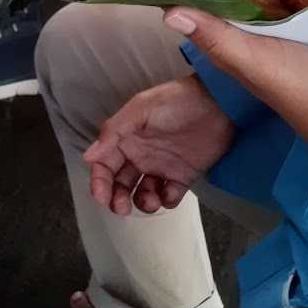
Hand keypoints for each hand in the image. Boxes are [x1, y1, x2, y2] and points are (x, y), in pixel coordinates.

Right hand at [84, 75, 234, 215]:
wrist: (219, 104)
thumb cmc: (177, 101)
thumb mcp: (142, 109)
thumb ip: (115, 131)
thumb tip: (88, 157)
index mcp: (128, 138)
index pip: (105, 165)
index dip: (99, 182)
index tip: (101, 197)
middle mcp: (142, 154)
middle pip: (120, 184)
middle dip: (117, 199)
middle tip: (122, 207)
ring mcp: (162, 167)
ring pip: (143, 194)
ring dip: (142, 202)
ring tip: (151, 198)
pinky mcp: (183, 176)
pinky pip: (169, 196)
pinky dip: (166, 200)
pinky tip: (170, 191)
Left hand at [164, 8, 307, 160]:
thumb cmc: (297, 86)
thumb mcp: (251, 59)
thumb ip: (216, 37)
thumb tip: (167, 13)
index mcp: (224, 50)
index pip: (194, 15)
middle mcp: (242, 44)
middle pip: (220, 5)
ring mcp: (269, 40)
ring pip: (248, 4)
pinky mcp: (294, 35)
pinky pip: (275, 7)